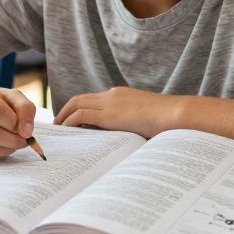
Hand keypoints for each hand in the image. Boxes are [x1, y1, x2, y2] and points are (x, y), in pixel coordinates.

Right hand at [0, 80, 37, 159]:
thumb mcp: (10, 96)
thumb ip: (24, 108)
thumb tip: (27, 132)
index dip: (15, 122)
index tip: (23, 126)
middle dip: (15, 139)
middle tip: (24, 139)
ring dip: (9, 149)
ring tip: (16, 142)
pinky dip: (0, 154)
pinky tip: (3, 145)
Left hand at [54, 87, 181, 137]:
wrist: (175, 114)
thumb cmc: (167, 121)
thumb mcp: (145, 120)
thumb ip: (131, 124)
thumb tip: (124, 138)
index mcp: (122, 95)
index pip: (94, 99)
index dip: (81, 107)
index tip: (73, 118)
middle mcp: (113, 95)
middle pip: (81, 98)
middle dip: (67, 109)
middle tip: (59, 121)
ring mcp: (110, 103)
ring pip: (77, 103)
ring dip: (64, 115)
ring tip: (58, 127)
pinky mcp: (109, 115)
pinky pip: (81, 115)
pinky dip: (70, 121)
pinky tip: (66, 129)